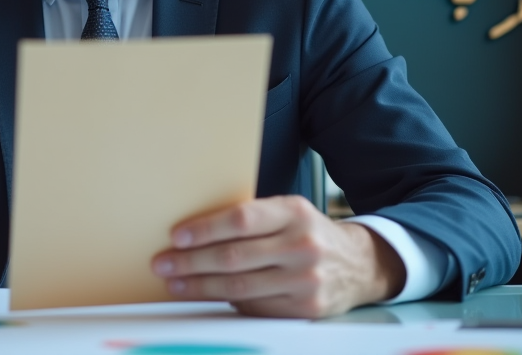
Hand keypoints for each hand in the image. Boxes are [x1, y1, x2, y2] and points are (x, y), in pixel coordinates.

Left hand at [151, 195, 403, 317]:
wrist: (359, 264)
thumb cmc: (309, 233)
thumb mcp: (288, 213)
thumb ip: (253, 219)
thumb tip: (195, 231)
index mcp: (294, 212)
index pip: (241, 218)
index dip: (205, 228)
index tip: (176, 236)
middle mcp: (302, 245)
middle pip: (234, 256)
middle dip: (191, 261)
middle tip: (163, 263)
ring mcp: (306, 280)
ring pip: (240, 286)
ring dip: (200, 286)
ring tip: (175, 282)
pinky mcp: (306, 308)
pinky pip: (255, 306)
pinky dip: (226, 302)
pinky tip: (207, 296)